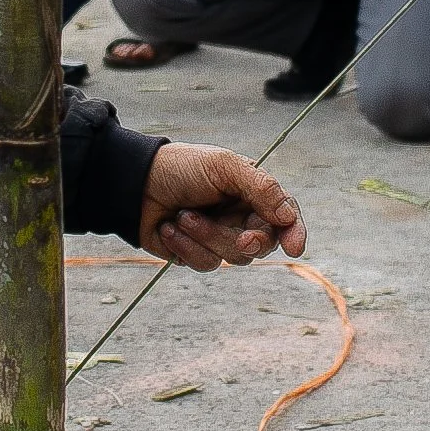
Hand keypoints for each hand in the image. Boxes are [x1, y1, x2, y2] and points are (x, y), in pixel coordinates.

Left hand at [138, 145, 305, 269]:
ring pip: (233, 257)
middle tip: (241, 238)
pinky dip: (186, 246)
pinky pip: (205, 264)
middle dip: (247, 241)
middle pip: (261, 244)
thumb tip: (289, 215)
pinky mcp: (197, 253)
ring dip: (206, 237)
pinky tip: (168, 228)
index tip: (295, 247)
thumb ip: (261, 188)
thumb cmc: (181, 167)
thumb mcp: (223, 166)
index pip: (285, 216)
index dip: (294, 233)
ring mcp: (219, 237)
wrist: (133, 183)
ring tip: (182, 215)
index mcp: (252, 193)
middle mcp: (240, 217)